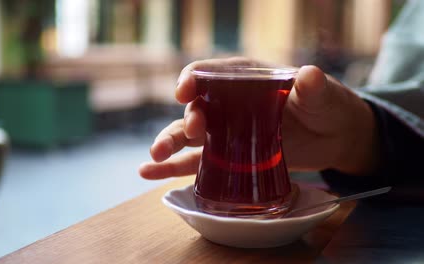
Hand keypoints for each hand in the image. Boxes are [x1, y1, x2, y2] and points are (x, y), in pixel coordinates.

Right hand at [139, 57, 379, 178]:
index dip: (194, 79)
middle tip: (194, 132)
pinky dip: (172, 168)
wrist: (334, 137)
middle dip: (189, 118)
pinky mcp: (228, 156)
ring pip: (190, 136)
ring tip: (154, 158)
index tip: (184, 91)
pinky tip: (149, 173)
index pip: (212, 74)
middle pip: (198, 107)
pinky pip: (196, 162)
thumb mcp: (323, 96)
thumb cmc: (327, 107)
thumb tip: (308, 75)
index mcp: (246, 79)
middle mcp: (230, 104)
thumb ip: (314, 88)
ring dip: (169, 144)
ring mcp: (227, 132)